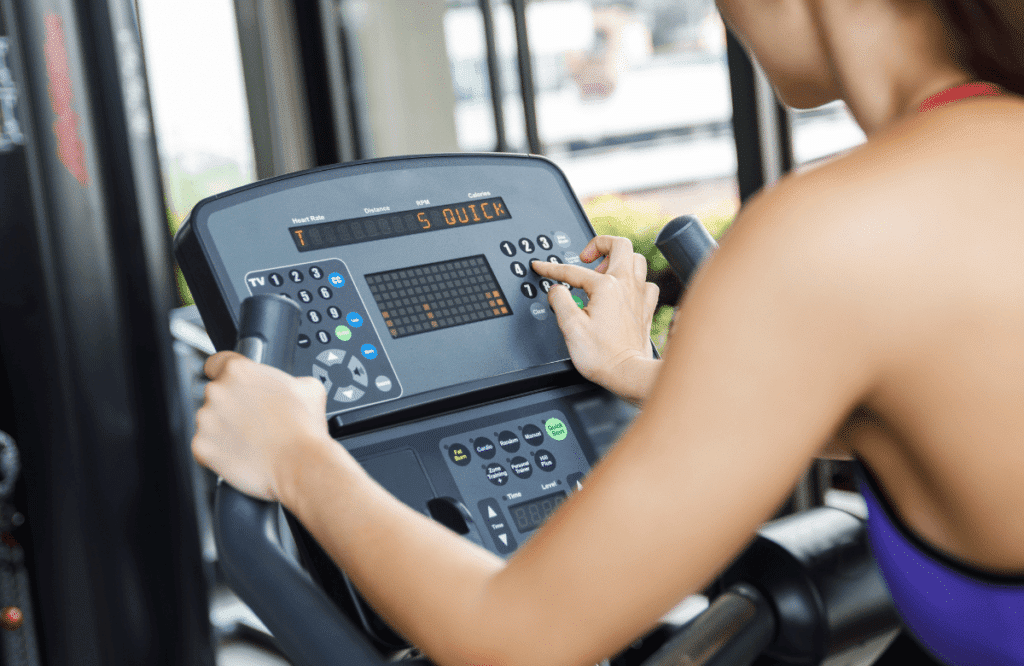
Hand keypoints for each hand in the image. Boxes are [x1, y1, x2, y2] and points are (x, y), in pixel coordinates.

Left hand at [192, 351, 331, 501]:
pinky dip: (218, 451)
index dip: (225, 374)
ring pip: (209, 421)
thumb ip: (289, 379)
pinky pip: (205, 446)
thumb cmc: (304, 428)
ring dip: (224, 428)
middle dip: (231, 405)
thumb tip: (288, 385)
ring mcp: (206, 420)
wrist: (300, 463)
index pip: (216, 363)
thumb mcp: (309, 387)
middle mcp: (218, 392)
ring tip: (250, 438)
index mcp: (239, 371)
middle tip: (254, 418)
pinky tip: (241, 452)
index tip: (234, 385)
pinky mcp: (201, 447)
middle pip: (215, 394)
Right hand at [531, 235, 659, 397]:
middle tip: (585, 258)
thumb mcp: (570, 326)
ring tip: (603, 272)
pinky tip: (623, 292)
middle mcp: (626, 286)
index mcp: (606, 287)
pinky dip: (634, 282)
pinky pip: (646, 284)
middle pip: (620, 245)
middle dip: (600, 244)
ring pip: (637, 260)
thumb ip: (559, 300)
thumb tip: (556, 290)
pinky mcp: (646, 309)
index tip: (541, 267)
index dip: (551, 268)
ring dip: (619, 260)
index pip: (572, 270)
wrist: (628, 374)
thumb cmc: (602, 355)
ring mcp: (640, 296)